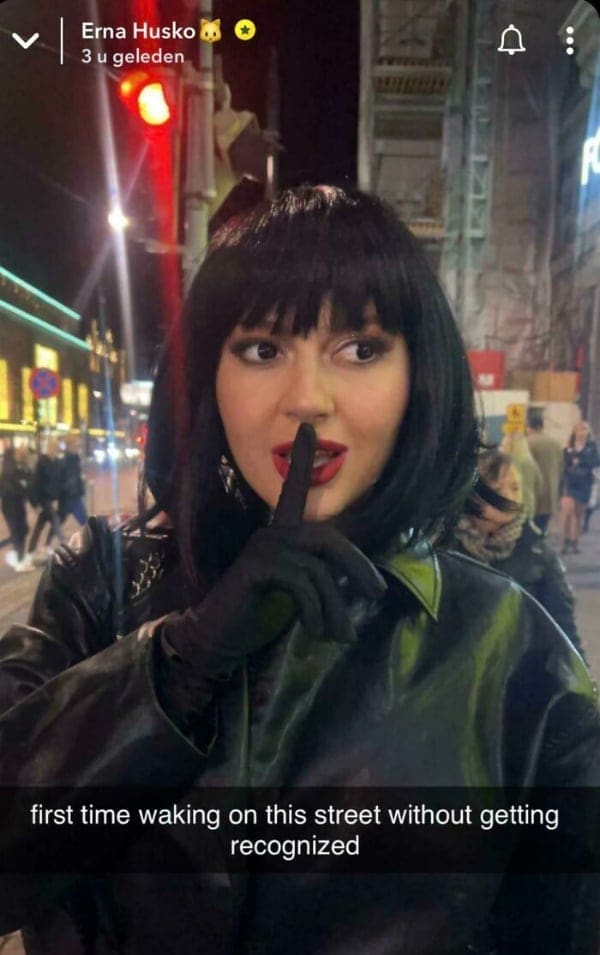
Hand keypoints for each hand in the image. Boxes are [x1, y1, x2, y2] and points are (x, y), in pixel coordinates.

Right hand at [161, 423, 386, 677]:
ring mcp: (262, 549)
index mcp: (280, 533)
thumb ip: (318, 572)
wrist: (218, 636)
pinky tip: (316, 631)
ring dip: (335, 607)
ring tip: (342, 634)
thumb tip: (362, 579)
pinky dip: (316, 611)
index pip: (294, 491)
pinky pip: (301, 584)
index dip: (301, 460)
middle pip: (326, 540)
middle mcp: (271, 534)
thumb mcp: (297, 588)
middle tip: (377, 592)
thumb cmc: (259, 612)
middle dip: (357, 566)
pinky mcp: (257, 569)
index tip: (307, 428)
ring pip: (318, 571)